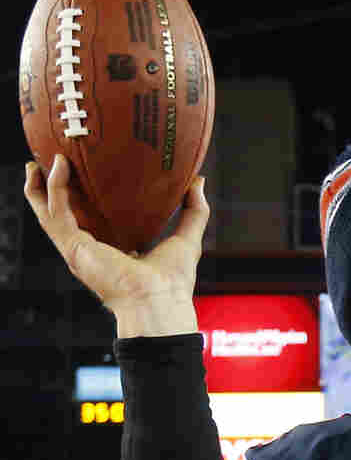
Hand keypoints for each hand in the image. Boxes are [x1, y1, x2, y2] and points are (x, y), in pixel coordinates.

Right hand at [24, 155, 208, 336]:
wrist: (160, 301)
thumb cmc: (173, 282)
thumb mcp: (186, 238)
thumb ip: (194, 210)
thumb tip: (198, 180)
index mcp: (111, 253)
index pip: (91, 223)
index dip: (84, 200)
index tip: (84, 172)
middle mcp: (91, 253)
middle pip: (63, 217)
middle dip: (52, 190)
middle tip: (55, 158)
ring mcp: (79, 252)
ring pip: (49, 213)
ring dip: (43, 185)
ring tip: (45, 158)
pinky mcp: (74, 249)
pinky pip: (56, 213)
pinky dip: (55, 188)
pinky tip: (59, 165)